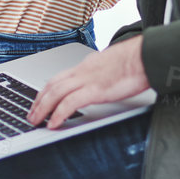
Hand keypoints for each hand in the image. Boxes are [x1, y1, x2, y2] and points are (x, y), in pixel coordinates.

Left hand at [29, 40, 150, 129]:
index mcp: (88, 65)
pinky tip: (54, 123)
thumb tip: (107, 80)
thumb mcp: (116, 65)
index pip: (60, 77)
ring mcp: (88, 79)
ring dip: (43, 108)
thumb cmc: (138, 59)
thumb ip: (106, 73)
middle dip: (39, 101)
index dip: (47, 90)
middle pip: (52, 85)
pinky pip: (70, 103)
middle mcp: (83, 70)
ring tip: (36, 121)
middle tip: (31, 114)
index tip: (40, 100)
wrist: (148, 55)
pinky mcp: (96, 90)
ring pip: (56, 93)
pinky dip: (58, 114)